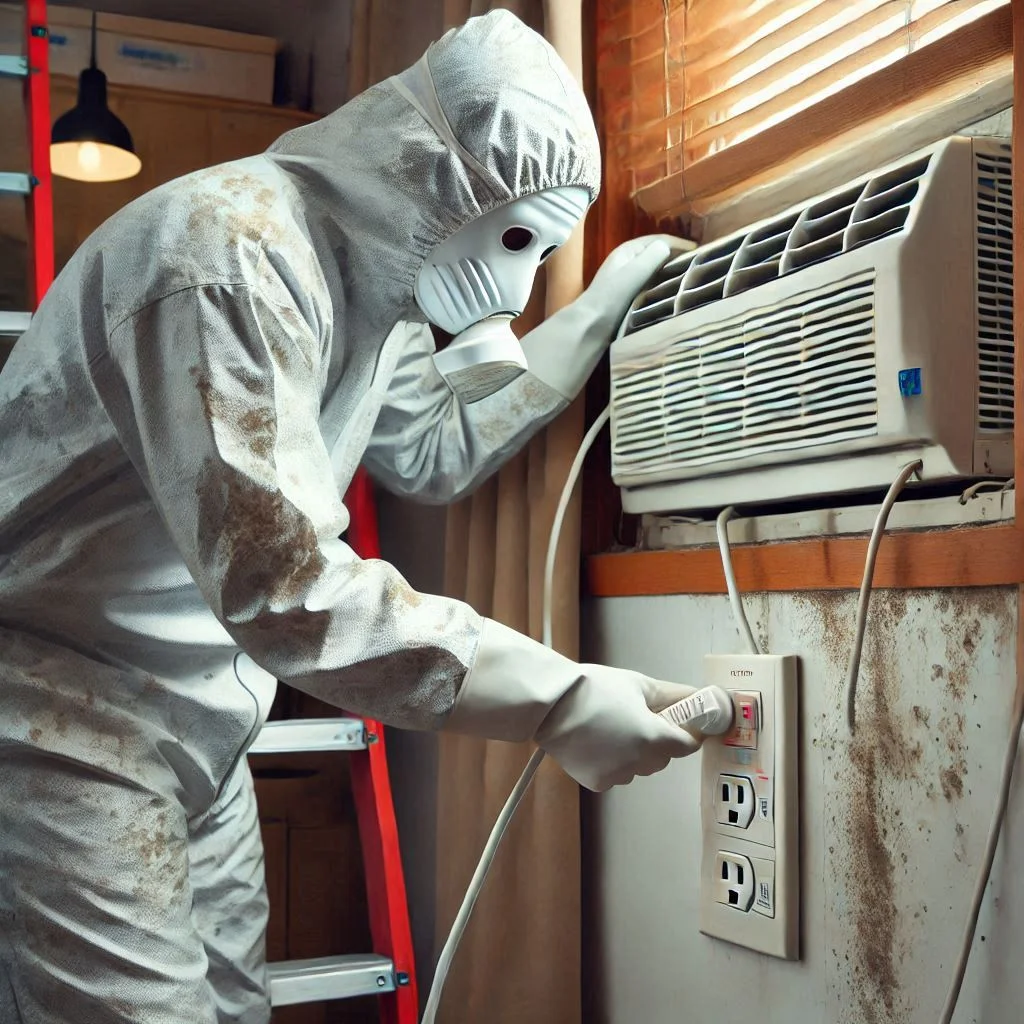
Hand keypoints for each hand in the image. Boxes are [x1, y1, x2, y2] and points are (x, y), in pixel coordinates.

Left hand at [519, 233, 692, 400]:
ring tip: (693, 279)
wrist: (590, 326)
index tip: (702, 251)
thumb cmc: (610, 298)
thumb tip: (668, 246)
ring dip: (671, 273)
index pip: (659, 241)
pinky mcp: (628, 297)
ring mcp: (627, 280)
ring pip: (655, 271)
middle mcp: (627, 262)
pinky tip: (674, 295)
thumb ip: (651, 257)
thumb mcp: (632, 273)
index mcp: (627, 251)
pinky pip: (651, 286)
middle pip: (657, 255)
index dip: (680, 244)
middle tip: (701, 266)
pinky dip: (664, 286)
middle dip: (677, 258)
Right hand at [535, 666, 702, 791]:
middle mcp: (639, 763)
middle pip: (663, 757)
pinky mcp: (598, 782)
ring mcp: (617, 776)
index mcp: (653, 738)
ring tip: (612, 727)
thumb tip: (695, 697)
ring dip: (635, 753)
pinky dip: (614, 762)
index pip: (687, 746)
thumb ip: (671, 695)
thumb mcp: (637, 684)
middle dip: (658, 740)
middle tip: (639, 717)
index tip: (681, 722)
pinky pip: (617, 774)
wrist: (550, 704)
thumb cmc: (593, 689)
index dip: (687, 733)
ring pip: (639, 767)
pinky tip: (597, 741)